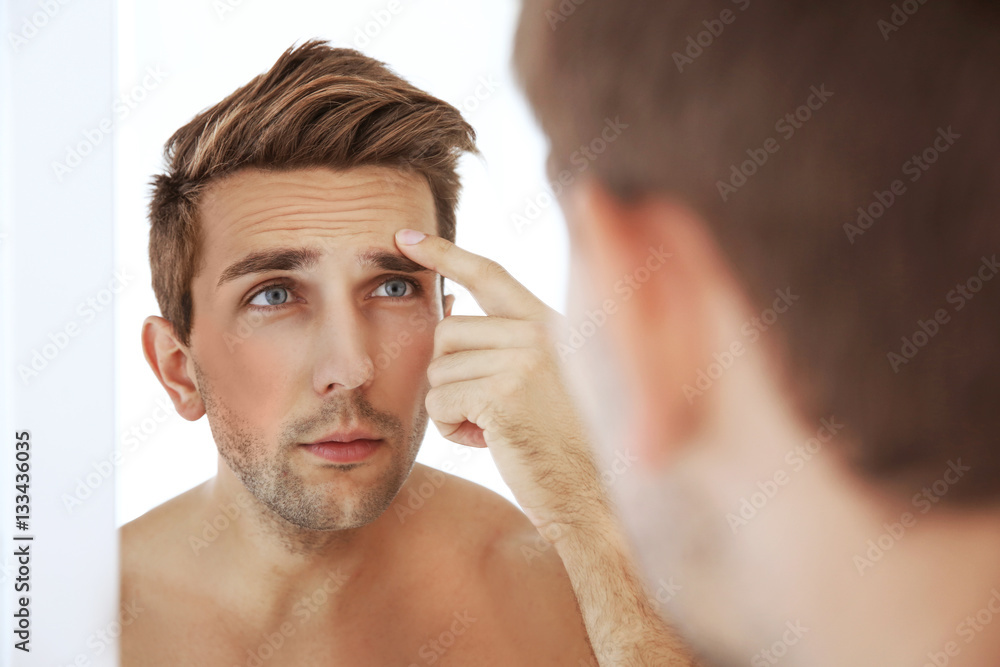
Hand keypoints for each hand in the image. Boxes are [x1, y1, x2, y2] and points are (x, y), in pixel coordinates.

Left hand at [394, 228, 607, 531]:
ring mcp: (523, 360)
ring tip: (494, 427)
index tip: (406, 236)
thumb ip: (503, 344)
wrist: (594, 495)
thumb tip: (445, 313)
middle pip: (446, 332)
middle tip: (483, 408)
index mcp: (550, 323)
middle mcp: (538, 332)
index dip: (446, 253)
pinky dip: (451, 429)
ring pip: (438, 371)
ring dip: (452, 407)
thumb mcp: (542, 379)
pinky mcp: (503, 394)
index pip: (489, 273)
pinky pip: (439, 403)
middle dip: (449, 374)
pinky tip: (489, 442)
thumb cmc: (565, 444)